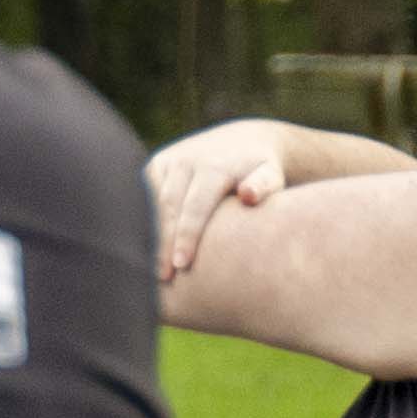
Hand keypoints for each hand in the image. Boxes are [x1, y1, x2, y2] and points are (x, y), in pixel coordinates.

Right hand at [149, 124, 297, 285]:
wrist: (243, 140)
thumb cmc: (260, 170)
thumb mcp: (271, 175)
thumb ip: (264, 185)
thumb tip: (247, 196)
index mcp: (213, 165)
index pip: (194, 207)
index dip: (186, 237)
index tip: (182, 266)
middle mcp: (186, 160)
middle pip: (168, 208)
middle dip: (164, 243)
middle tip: (163, 277)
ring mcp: (167, 160)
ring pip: (151, 203)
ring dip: (150, 235)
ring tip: (152, 268)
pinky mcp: (156, 165)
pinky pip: (145, 197)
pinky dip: (145, 222)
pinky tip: (147, 247)